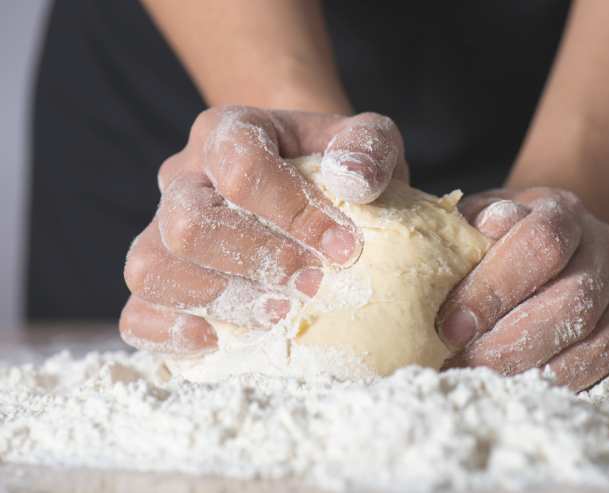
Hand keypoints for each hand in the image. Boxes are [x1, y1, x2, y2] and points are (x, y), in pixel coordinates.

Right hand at [120, 106, 405, 354]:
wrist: (303, 183)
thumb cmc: (333, 167)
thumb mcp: (365, 142)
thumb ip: (367, 147)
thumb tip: (352, 182)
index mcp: (229, 131)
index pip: (242, 166)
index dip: (292, 211)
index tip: (343, 247)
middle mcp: (184, 176)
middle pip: (189, 223)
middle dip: (255, 262)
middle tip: (311, 284)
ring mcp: (161, 228)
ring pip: (152, 268)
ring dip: (219, 300)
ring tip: (277, 314)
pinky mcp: (158, 277)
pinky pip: (135, 311)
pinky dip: (168, 333)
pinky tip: (216, 341)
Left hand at [437, 187, 608, 389]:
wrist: (553, 236)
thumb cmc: (501, 233)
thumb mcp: (479, 219)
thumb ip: (471, 231)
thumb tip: (466, 244)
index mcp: (561, 211)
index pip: (540, 244)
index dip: (496, 288)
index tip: (452, 327)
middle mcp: (604, 245)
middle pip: (574, 300)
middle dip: (514, 343)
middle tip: (468, 365)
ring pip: (604, 340)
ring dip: (545, 371)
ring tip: (495, 383)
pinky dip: (577, 383)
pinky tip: (534, 388)